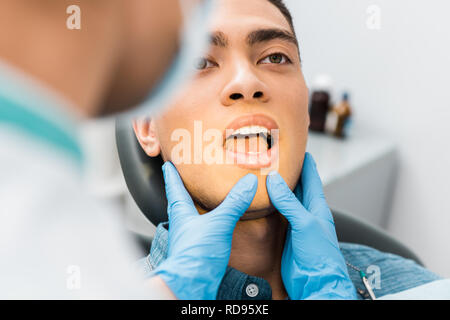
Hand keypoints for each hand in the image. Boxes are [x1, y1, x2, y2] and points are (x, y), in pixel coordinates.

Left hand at [153, 162, 257, 299]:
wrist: (191, 285)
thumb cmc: (196, 255)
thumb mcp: (218, 223)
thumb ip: (234, 202)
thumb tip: (248, 182)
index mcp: (181, 213)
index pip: (174, 188)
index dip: (172, 175)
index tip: (168, 164)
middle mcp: (183, 225)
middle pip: (179, 202)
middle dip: (182, 190)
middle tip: (184, 178)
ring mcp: (189, 239)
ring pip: (190, 218)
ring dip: (194, 207)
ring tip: (202, 200)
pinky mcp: (198, 251)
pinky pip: (201, 232)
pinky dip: (207, 224)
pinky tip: (216, 226)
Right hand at [266, 153, 356, 299]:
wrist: (315, 282)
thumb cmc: (319, 254)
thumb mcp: (305, 223)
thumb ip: (290, 202)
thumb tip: (274, 179)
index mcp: (317, 206)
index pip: (311, 177)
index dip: (304, 161)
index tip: (296, 146)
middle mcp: (307, 212)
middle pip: (297, 186)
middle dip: (288, 171)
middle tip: (274, 156)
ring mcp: (296, 222)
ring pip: (286, 199)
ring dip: (277, 187)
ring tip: (265, 172)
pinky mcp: (286, 233)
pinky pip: (277, 213)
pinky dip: (270, 204)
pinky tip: (262, 199)